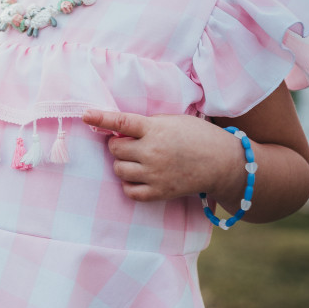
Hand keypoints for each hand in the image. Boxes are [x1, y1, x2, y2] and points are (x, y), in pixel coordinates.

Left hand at [82, 108, 240, 202]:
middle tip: (130, 144)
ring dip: (123, 163)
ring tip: (138, 160)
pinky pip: (129, 191)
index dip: (101, 118)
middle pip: (115, 148)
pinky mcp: (160, 192)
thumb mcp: (173, 120)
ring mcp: (155, 174)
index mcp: (155, 129)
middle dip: (118, 145)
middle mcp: (152, 151)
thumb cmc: (198, 136)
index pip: (122, 122)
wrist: (223, 163)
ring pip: (119, 169)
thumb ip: (148, 124)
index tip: (85, 115)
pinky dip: (129, 184)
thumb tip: (121, 130)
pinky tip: (139, 177)